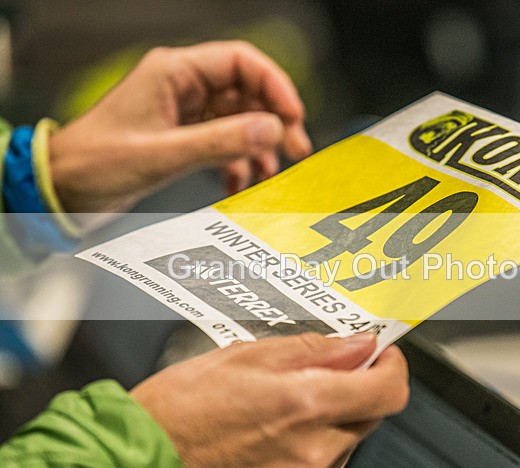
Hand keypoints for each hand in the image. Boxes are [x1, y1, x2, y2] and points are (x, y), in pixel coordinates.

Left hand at [48, 41, 312, 214]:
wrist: (62, 190)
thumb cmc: (96, 164)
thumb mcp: (163, 154)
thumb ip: (220, 142)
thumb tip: (272, 130)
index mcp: (174, 72)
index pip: (240, 62)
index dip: (274, 86)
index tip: (293, 116)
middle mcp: (182, 87)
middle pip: (246, 91)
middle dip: (274, 120)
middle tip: (295, 149)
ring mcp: (184, 111)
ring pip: (239, 119)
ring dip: (259, 145)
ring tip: (272, 172)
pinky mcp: (183, 136)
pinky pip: (224, 142)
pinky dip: (238, 162)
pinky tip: (240, 183)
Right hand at [130, 333, 408, 467]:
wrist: (144, 460)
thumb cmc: (182, 406)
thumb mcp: (248, 354)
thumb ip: (315, 350)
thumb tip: (358, 345)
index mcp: (307, 405)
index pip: (388, 390)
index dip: (391, 366)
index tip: (381, 354)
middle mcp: (314, 450)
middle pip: (372, 414)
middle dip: (359, 388)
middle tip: (327, 369)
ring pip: (348, 440)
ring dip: (335, 416)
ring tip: (287, 400)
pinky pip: (322, 467)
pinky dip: (314, 444)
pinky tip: (276, 430)